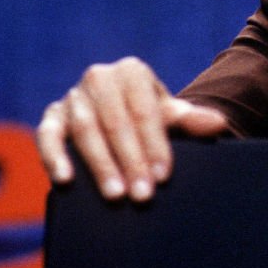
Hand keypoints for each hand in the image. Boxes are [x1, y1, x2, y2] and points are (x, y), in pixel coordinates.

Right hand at [37, 57, 229, 200]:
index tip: (163, 176)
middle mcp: (98, 78)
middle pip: (115, 123)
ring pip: (85, 131)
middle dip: (130, 161)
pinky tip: (65, 180)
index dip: (155, 145)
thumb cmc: (151, 118)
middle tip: (142, 195)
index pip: (144, 112)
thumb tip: (219, 124)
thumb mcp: (171, 116)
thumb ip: (192, 120)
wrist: (123, 116)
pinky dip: (53, 156)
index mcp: (131, 71)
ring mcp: (72, 96)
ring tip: (115, 196)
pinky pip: (48, 134)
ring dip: (100, 165)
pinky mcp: (52, 116)